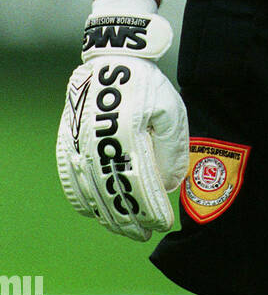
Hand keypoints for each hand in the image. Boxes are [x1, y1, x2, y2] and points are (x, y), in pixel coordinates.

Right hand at [56, 0, 188, 240]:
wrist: (111, 59)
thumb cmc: (146, 83)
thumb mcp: (170, 110)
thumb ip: (172, 148)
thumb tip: (169, 184)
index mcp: (128, 139)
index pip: (139, 188)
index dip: (150, 211)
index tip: (162, 224)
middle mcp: (100, 147)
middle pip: (113, 197)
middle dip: (130, 221)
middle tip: (144, 234)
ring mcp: (81, 146)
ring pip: (92, 193)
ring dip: (107, 216)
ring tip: (123, 229)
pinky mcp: (69, 142)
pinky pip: (72, 180)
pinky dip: (82, 200)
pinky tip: (93, 212)